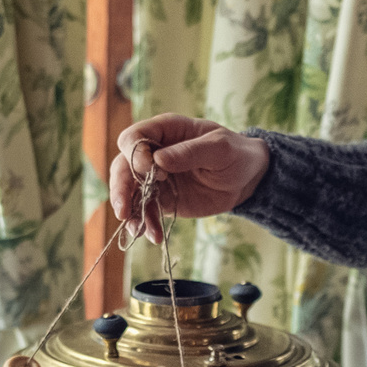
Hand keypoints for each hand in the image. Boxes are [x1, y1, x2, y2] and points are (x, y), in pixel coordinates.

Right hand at [110, 114, 269, 243]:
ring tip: (138, 230)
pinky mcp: (162, 198)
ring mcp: (155, 177)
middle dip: (120, 188)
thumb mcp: (220, 148)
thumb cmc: (235, 153)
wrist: (246, 179)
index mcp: (166, 130)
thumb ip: (191, 152)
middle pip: (123, 166)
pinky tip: (153, 235)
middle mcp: (154, 152)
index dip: (135, 154)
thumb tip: (158, 160)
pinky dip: (145, 223)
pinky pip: (145, 210)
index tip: (151, 170)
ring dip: (130, 211)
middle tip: (124, 210)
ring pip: (129, 191)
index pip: (134, 137)